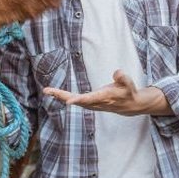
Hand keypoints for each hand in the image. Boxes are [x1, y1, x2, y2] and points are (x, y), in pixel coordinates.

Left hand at [43, 70, 171, 115]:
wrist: (130, 105)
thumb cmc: (128, 92)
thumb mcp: (130, 84)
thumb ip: (123, 77)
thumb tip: (116, 72)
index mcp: (104, 97)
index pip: (90, 99)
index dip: (79, 100)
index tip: (68, 101)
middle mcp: (96, 103)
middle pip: (76, 100)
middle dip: (62, 96)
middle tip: (48, 91)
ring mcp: (92, 104)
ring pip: (74, 101)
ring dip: (60, 96)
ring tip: (48, 91)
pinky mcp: (90, 103)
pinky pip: (75, 100)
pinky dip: (65, 97)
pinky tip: (56, 94)